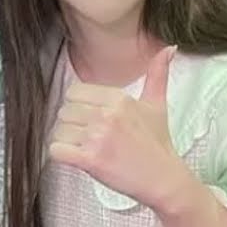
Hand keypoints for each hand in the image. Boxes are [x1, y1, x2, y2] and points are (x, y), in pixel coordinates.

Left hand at [50, 46, 188, 208]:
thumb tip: (169, 48)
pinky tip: (75, 158)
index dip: (77, 107)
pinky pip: (56, 151)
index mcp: (118, 99)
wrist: (164, 178)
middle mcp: (107, 115)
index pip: (74, 92)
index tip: (88, 119)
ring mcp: (98, 138)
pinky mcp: (91, 160)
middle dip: (71, 126)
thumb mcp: (157, 105)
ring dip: (65, 142)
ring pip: (58, 131)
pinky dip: (60, 155)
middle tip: (87, 138)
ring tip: (84, 149)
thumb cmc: (157, 143)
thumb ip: (158, 74)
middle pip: (64, 112)